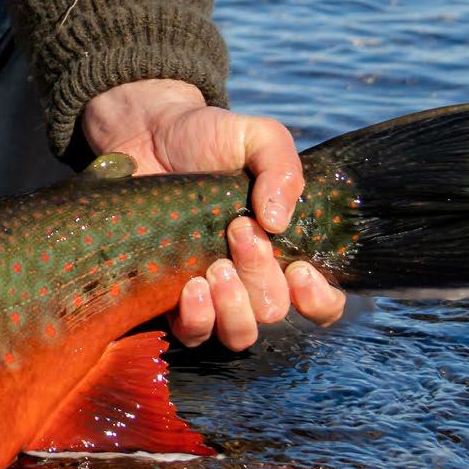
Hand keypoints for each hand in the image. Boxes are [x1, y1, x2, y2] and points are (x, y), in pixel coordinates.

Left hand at [79, 78, 346, 349]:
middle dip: (261, 274)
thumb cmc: (208, 138)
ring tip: (216, 267)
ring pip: (238, 332)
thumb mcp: (257, 137)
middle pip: (274, 309)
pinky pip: (192, 334)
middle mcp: (251, 278)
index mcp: (283, 248)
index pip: (321, 301)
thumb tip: (280, 221)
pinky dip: (197, 318)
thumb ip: (282, 168)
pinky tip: (190, 286)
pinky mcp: (169, 297)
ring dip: (234, 306)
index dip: (319, 298)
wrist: (147, 134)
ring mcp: (212, 292)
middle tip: (239, 230)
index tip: (299, 269)